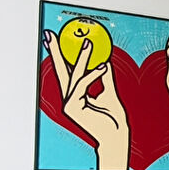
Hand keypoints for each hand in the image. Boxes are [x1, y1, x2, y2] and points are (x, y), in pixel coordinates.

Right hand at [43, 29, 129, 169]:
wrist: (116, 135)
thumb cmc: (113, 119)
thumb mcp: (110, 92)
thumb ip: (105, 77)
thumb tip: (104, 61)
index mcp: (76, 95)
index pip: (67, 71)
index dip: (62, 55)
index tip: (57, 39)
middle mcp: (70, 99)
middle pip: (61, 70)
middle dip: (57, 52)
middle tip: (52, 34)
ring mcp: (69, 104)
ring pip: (74, 76)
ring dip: (81, 58)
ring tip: (87, 43)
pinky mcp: (72, 108)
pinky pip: (82, 86)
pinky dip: (92, 75)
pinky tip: (102, 66)